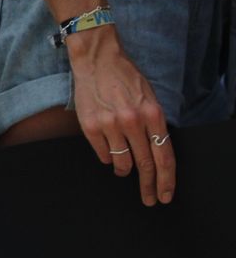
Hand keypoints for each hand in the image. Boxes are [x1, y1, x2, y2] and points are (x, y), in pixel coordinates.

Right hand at [69, 26, 174, 205]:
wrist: (96, 58)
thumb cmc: (125, 77)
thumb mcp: (149, 98)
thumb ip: (155, 125)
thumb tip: (157, 154)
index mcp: (152, 114)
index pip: (164, 157)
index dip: (167, 180)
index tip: (165, 195)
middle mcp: (133, 121)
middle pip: (145, 164)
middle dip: (149, 186)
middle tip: (149, 198)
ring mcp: (110, 124)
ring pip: (122, 163)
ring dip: (125, 170)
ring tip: (125, 170)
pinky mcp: (90, 126)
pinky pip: (103, 154)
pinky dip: (108, 157)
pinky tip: (109, 151)